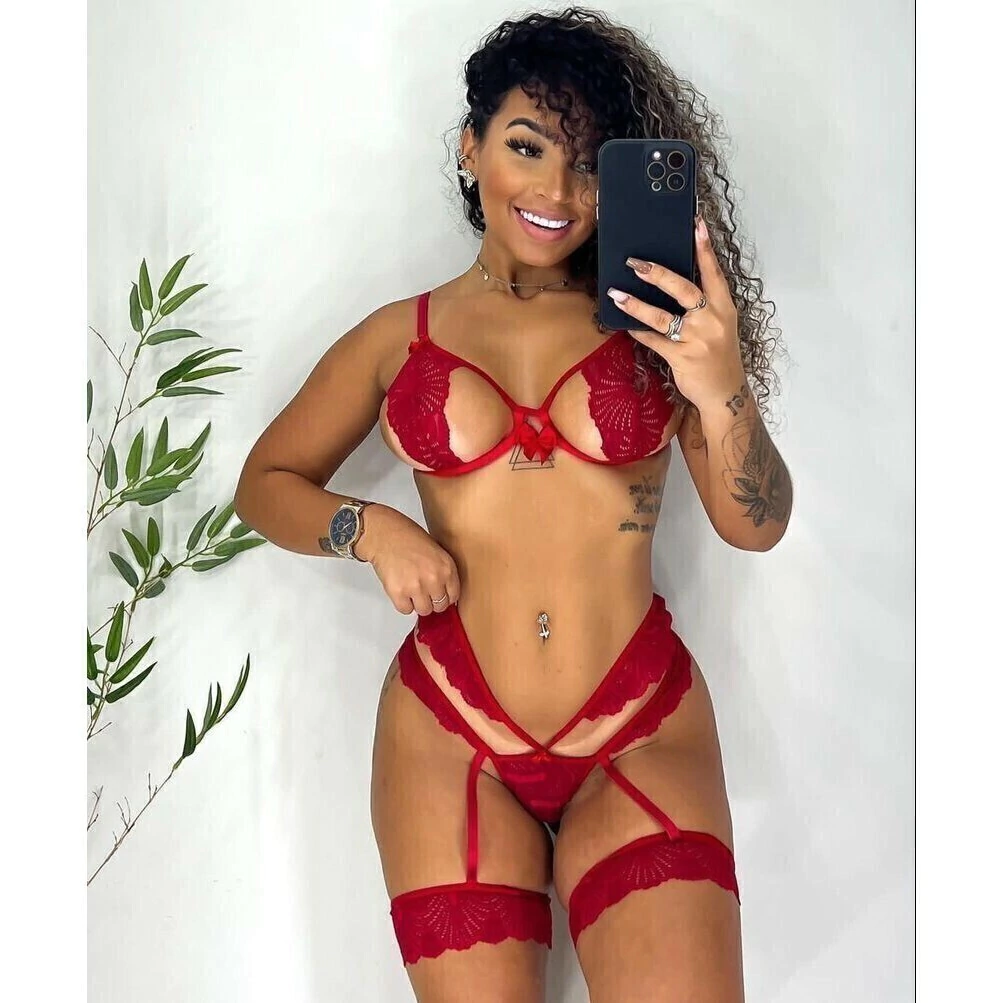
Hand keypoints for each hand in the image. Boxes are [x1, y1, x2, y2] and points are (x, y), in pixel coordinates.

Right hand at [356, 504, 460, 615]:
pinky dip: (402, 603)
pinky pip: (405, 610)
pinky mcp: (398, 592)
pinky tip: (401, 588)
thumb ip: (443, 572)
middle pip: (440, 606)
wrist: (384, 534)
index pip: (454, 596)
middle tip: (422, 590)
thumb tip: (445, 593)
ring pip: (424, 611)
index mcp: (447, 567)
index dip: (445, 596)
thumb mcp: (437, 552)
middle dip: (431, 600)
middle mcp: (434, 578)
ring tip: (411, 588)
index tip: (438, 594)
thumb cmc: (408, 539)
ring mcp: (416, 587)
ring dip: (417, 603)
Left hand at [606, 216, 745, 410]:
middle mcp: (712, 320)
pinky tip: (625, 324)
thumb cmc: (719, 356)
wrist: (725, 394)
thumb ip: (702, 306)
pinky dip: (638, 332)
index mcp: (724, 308)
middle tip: (635, 262)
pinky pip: (653, 341)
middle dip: (657, 274)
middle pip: (683, 289)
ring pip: (661, 317)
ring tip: (616, 294)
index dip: (704, 249)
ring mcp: (696, 340)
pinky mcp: (682, 358)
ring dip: (636, 304)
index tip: (696, 224)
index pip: (714, 273)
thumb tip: (671, 283)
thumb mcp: (719, 325)